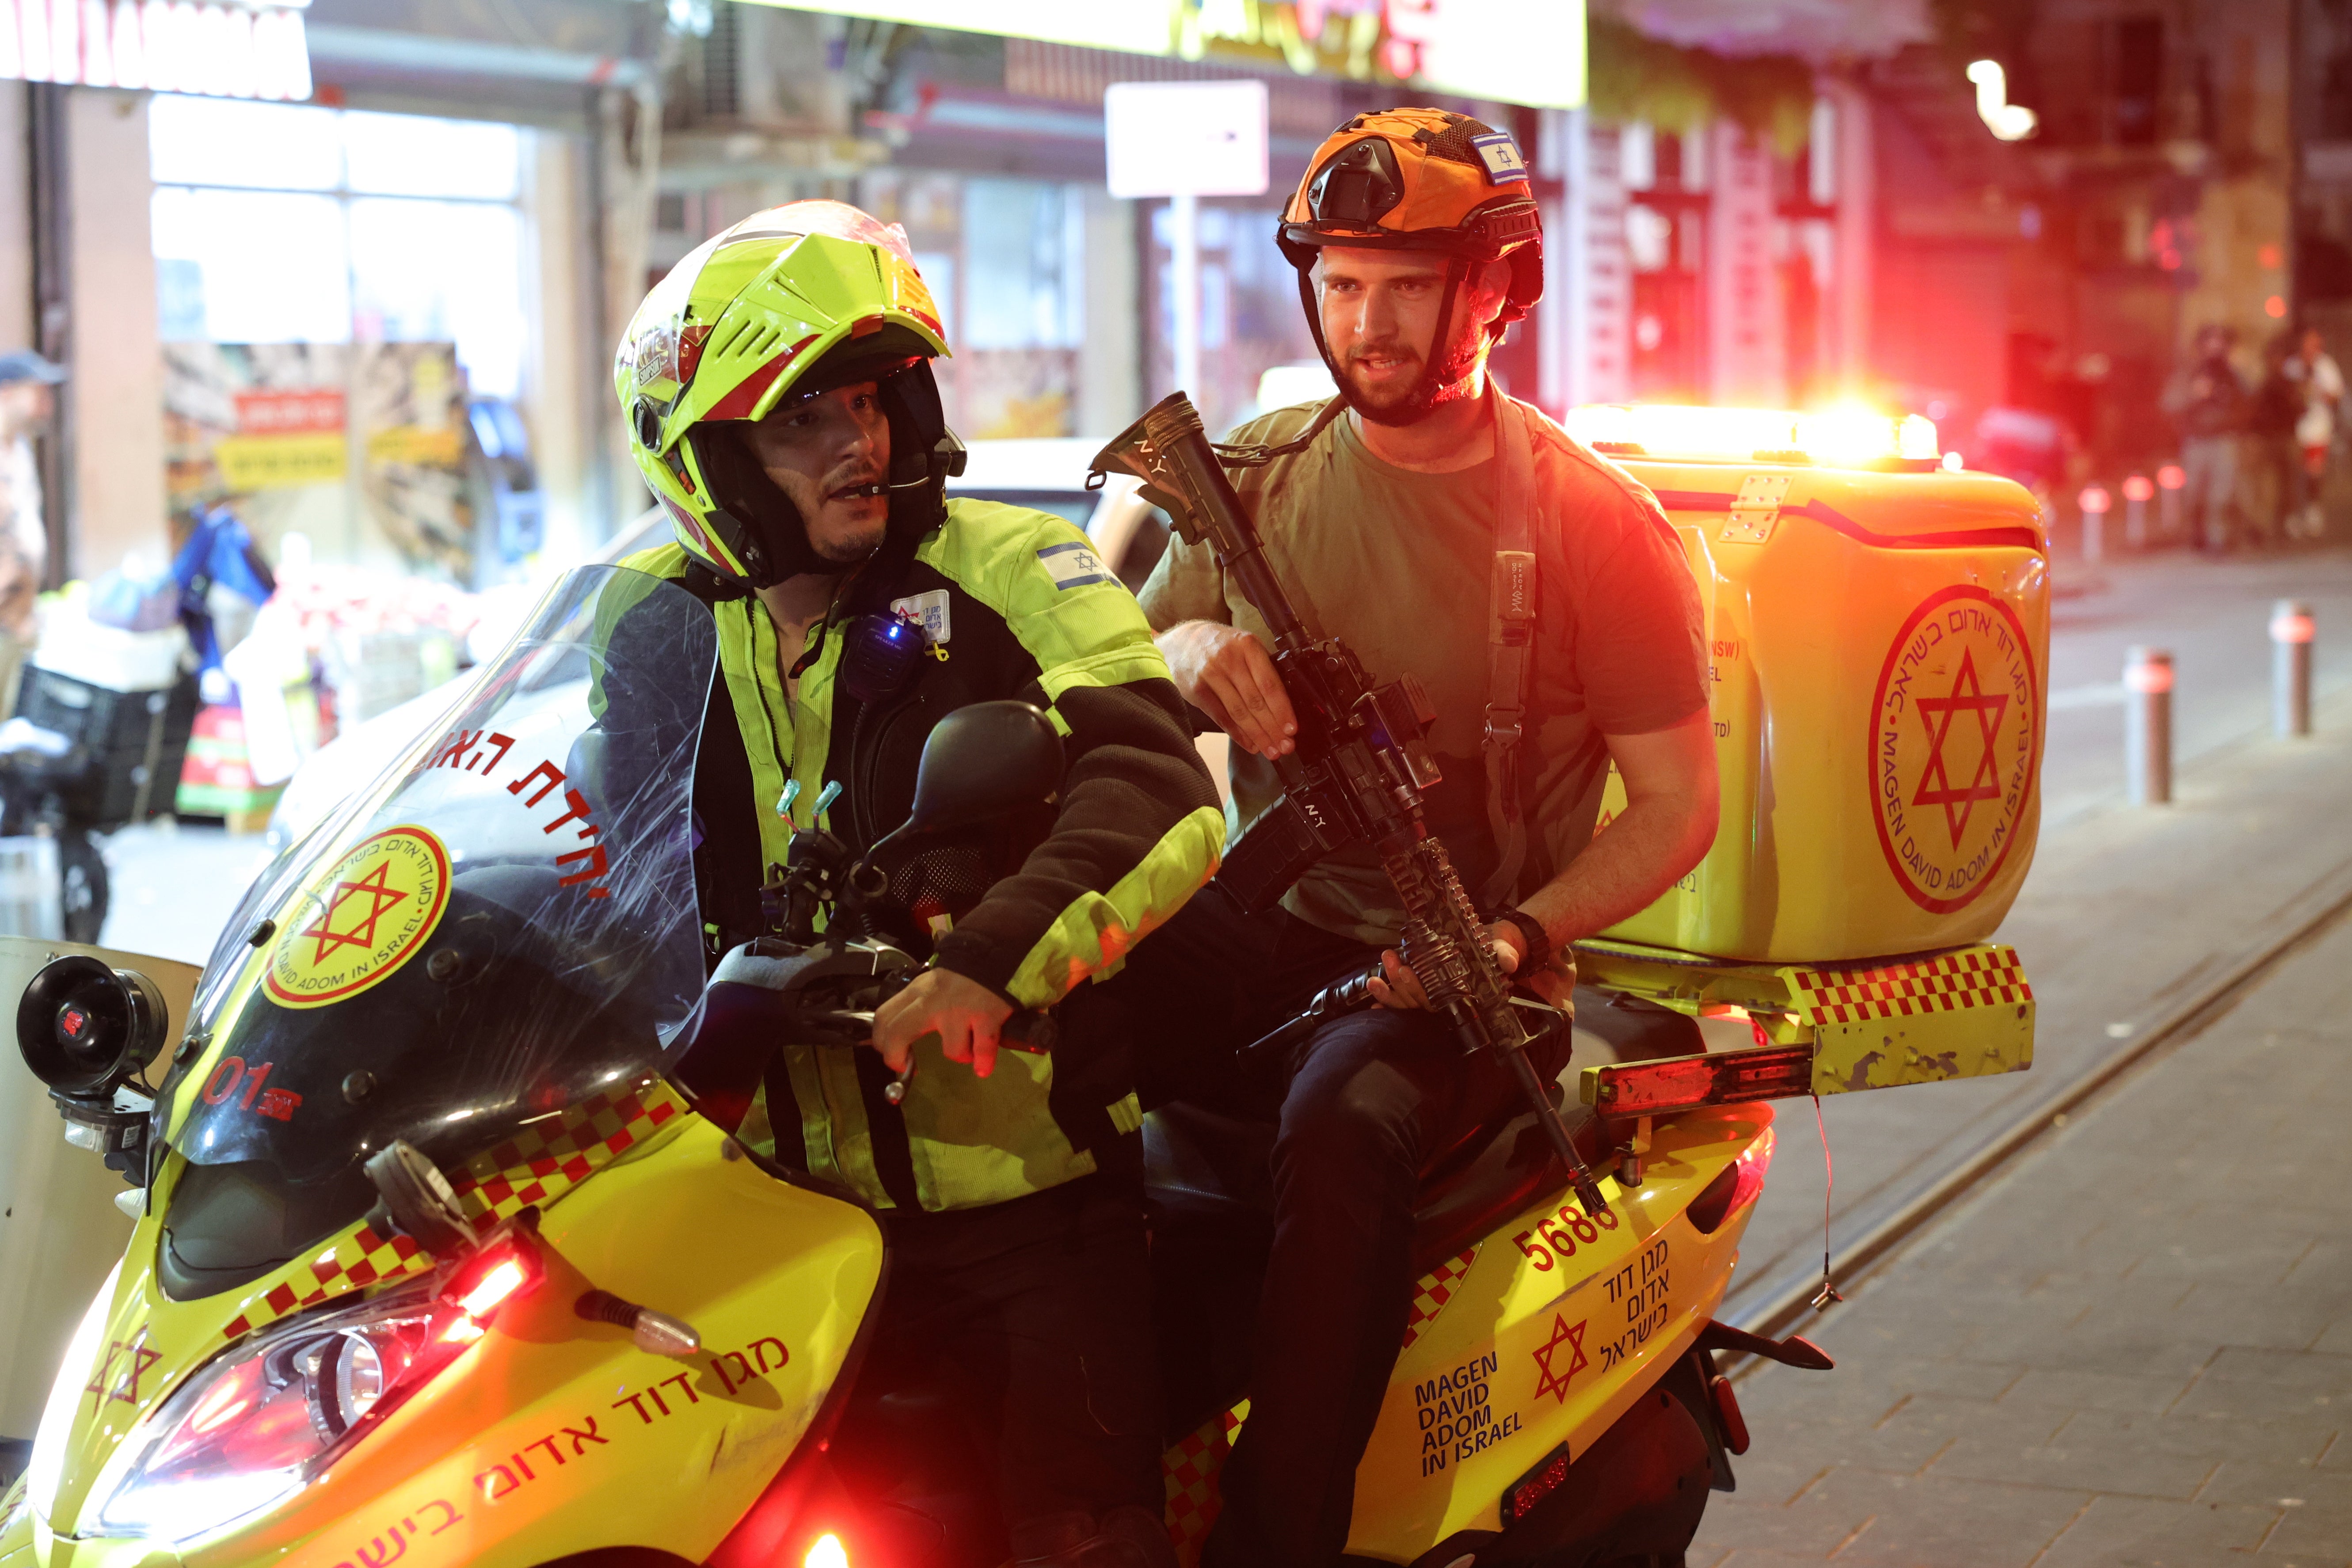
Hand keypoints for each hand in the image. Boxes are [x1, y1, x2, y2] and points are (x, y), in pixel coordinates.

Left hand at [870, 967, 1014, 1078]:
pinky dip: (984, 1062)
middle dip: (898, 1057)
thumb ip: (916, 1006)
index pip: (884, 1017)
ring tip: (970, 1045)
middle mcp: (933, 1001)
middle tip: (910, 1068)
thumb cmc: (961, 976)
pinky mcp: (986, 1017)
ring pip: (952, 1051)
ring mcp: (959, 1010)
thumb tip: (903, 1038)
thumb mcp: (930, 984)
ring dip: (962, 1054)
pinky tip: (983, 1066)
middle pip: (899, 1033)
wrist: (995, 955)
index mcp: (916, 991)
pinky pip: (982, 1051)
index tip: (894, 1057)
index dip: (883, 1044)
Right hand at [1159, 620, 1296, 759]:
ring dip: (1257, 735)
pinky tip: (1250, 744)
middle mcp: (1229, 659)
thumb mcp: (1244, 645)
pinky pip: (1222, 717)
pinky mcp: (1197, 690)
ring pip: (1239, 712)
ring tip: (1270, 749)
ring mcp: (1211, 675)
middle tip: (1285, 746)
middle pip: (1256, 701)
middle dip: (1273, 728)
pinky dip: (1238, 734)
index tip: (1291, 729)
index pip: (1269, 684)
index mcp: (1247, 646)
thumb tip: (1284, 704)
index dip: (1282, 710)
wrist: (1182, 641)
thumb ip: (1262, 667)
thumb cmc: (1220, 646)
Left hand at [1366, 922, 1520, 1010]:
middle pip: (1417, 999)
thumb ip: (1504, 956)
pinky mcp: (1420, 987)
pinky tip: (1373, 990)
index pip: (1438, 999)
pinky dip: (1385, 996)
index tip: (1408, 970)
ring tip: (1374, 978)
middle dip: (1400, 983)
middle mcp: (1443, 999)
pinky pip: (1400, 998)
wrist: (1489, 946)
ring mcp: (1429, 995)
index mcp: (1461, 994)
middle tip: (1391, 962)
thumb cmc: (1492, 951)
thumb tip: (1508, 962)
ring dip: (1388, 990)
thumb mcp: (1501, 950)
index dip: (1420, 988)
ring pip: (1406, 1001)